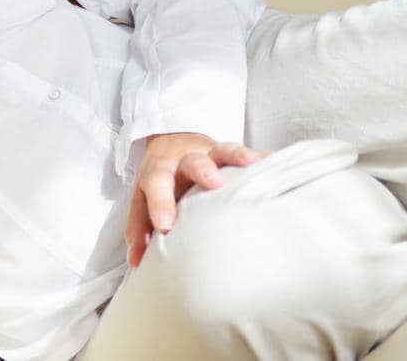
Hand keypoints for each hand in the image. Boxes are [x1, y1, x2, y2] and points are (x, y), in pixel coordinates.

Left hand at [124, 132, 267, 267]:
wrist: (171, 144)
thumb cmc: (159, 182)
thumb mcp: (142, 200)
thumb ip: (139, 227)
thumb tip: (135, 261)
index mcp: (160, 172)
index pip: (156, 184)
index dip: (160, 203)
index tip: (165, 225)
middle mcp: (184, 161)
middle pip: (192, 162)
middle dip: (202, 171)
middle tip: (214, 182)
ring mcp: (209, 155)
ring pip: (221, 150)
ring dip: (234, 156)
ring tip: (250, 163)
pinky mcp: (229, 154)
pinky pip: (245, 152)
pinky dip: (259, 157)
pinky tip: (271, 161)